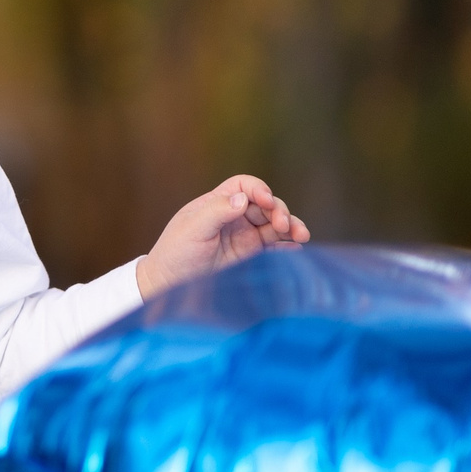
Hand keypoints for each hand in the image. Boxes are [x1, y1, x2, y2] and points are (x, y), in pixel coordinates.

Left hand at [136, 174, 308, 297]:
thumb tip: (243, 199)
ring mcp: (242, 235)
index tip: (267, 201)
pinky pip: (272, 246)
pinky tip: (296, 247)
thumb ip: (217, 211)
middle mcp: (233, 216)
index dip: (259, 190)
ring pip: (272, 224)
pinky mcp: (248, 254)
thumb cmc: (175, 253)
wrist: (168, 284)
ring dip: (289, 226)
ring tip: (302, 235)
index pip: (245, 187)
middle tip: (284, 225)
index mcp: (217, 203)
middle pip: (264, 205)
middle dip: (279, 211)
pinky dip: (286, 245)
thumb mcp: (192, 229)